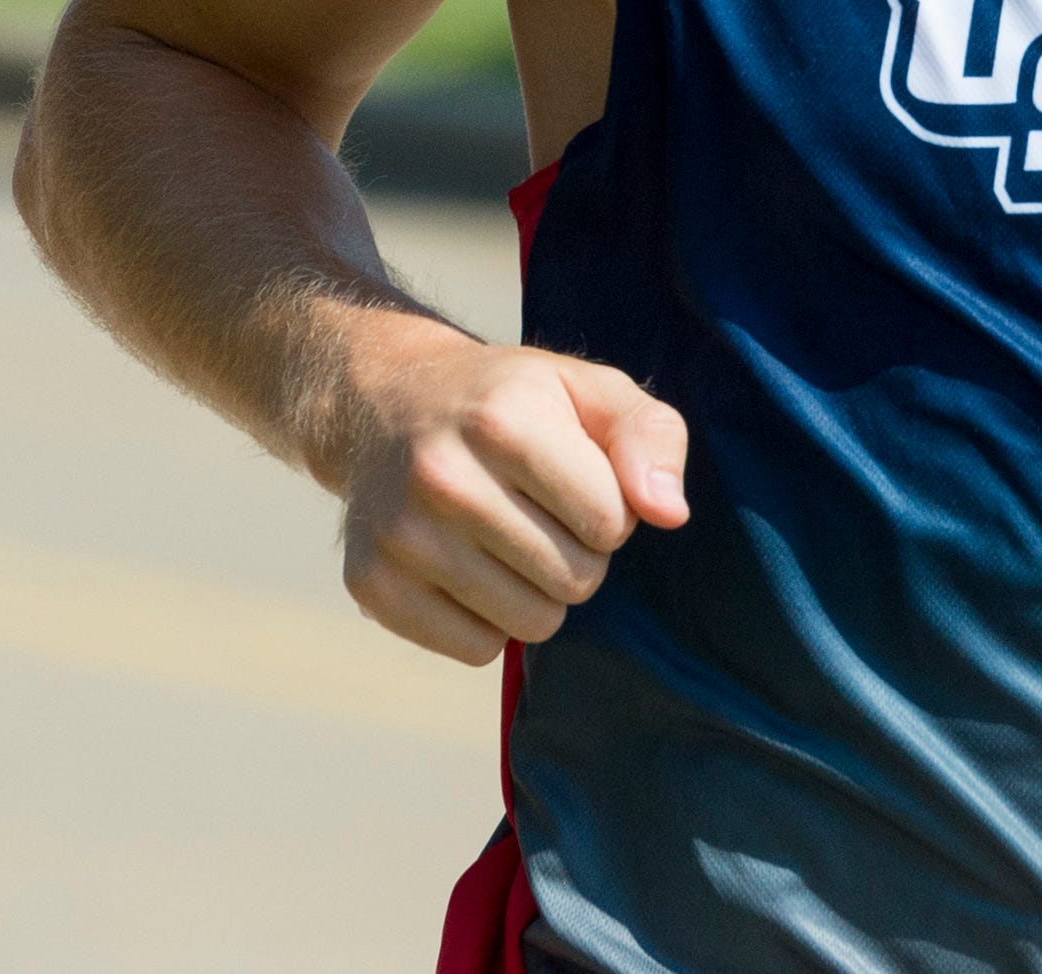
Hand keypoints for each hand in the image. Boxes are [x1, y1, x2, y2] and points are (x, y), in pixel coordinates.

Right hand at [323, 314, 690, 665]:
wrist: (387, 404)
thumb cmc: (512, 402)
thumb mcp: (591, 390)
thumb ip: (651, 437)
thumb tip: (669, 513)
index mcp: (503, 419)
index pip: (609, 520)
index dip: (611, 508)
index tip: (579, 481)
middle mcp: (441, 477)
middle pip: (575, 578)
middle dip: (579, 553)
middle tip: (542, 511)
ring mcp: (400, 536)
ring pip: (531, 624)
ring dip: (539, 591)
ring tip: (509, 537)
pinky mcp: (371, 586)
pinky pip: (476, 650)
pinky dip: (489, 621)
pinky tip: (469, 567)